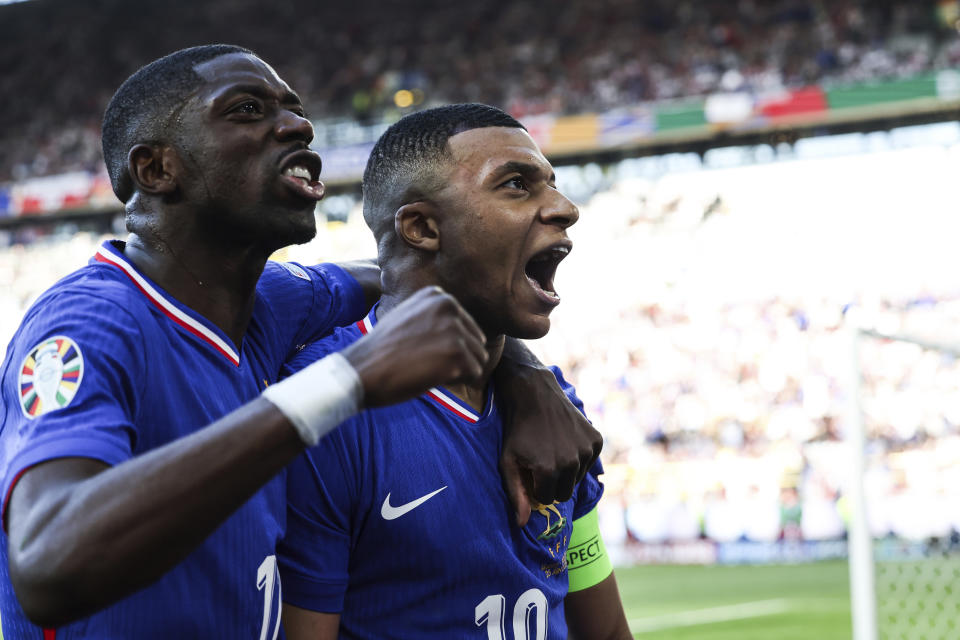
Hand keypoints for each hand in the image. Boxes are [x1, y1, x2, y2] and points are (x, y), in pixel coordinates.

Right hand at [342, 286, 487, 406]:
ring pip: (478, 359)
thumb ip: (435, 317)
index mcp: (438, 296)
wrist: (362, 370)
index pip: (466, 326)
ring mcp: (454, 329)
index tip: (421, 349)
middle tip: (424, 362)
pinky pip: (475, 374)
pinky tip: (431, 377)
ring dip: (457, 370)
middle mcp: (449, 306)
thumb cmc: (383, 351)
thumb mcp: (409, 318)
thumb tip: (464, 330)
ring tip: (427, 369)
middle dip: (456, 358)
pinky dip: (457, 382)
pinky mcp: (457, 354)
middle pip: (476, 342)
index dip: (447, 346)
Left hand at [497, 366, 601, 525]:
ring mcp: (586, 450)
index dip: (536, 487)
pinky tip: (565, 440)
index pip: (547, 499)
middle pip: (564, 492)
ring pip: (577, 478)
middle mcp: (572, 462)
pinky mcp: (596, 439)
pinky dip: (579, 456)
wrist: (534, 394)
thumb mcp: (508, 462)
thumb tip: (523, 524)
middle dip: (553, 482)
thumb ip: (516, 494)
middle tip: (541, 462)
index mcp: (549, 471)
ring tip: (552, 449)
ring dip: (566, 470)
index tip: (530, 471)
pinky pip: (589, 462)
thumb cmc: (516, 430)